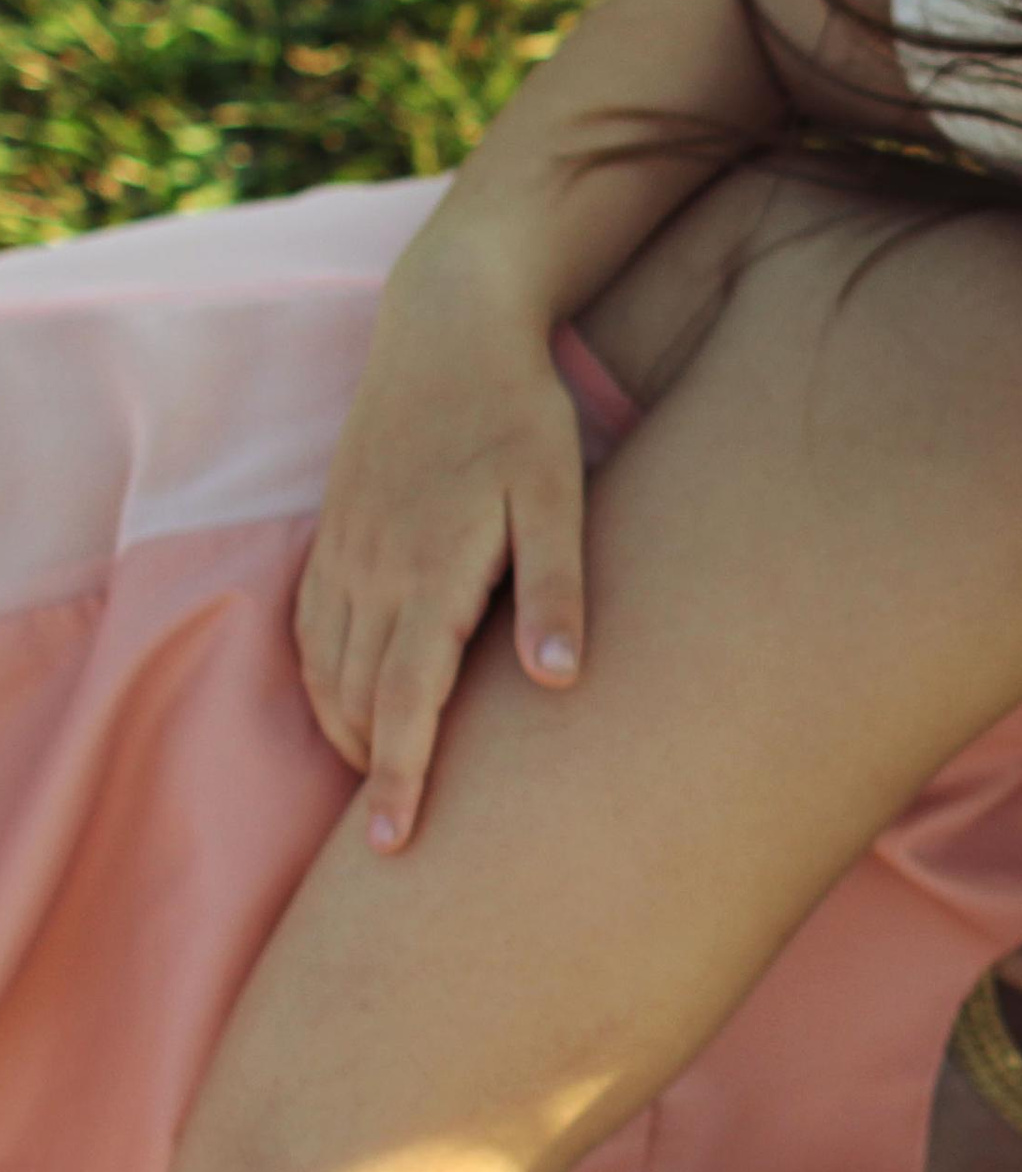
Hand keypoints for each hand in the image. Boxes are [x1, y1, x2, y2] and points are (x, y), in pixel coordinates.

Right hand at [296, 225, 588, 849]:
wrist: (448, 324)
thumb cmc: (520, 413)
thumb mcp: (561, 495)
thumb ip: (558, 589)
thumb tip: (559, 684)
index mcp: (432, 572)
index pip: (408, 702)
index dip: (403, 779)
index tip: (396, 847)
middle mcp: (373, 571)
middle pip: (360, 702)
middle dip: (375, 773)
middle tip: (402, 840)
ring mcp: (344, 552)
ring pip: (329, 673)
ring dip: (350, 734)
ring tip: (383, 787)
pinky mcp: (333, 532)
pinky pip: (310, 631)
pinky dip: (323, 684)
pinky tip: (349, 708)